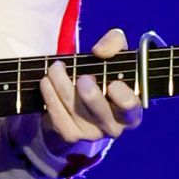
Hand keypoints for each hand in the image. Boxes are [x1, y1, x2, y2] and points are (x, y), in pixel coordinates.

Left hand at [38, 27, 142, 157]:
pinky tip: (46, 82)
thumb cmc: (103, 76)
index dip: (122, 95)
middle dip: (90, 93)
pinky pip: (57, 115)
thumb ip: (114, 43)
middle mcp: (114, 126)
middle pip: (100, 110)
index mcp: (131, 110)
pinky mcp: (70, 135)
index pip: (131, 106)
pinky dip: (49, 95)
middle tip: (82, 77)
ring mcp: (91, 133)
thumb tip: (100, 51)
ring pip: (74, 108)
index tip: (112, 82)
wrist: (80, 105)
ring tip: (55, 68)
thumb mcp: (114, 56)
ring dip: (61, 84)